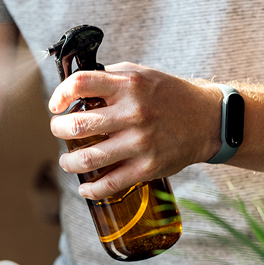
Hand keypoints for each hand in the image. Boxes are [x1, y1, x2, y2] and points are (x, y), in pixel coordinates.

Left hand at [48, 63, 221, 199]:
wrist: (208, 119)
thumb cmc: (169, 95)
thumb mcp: (141, 74)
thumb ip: (110, 77)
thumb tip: (74, 87)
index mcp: (129, 85)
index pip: (81, 84)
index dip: (60, 94)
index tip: (56, 105)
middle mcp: (134, 112)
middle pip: (78, 125)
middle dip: (59, 130)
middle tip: (59, 131)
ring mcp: (141, 142)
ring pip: (88, 158)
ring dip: (69, 162)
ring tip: (67, 161)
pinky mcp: (148, 167)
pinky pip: (110, 183)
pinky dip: (91, 189)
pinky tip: (85, 188)